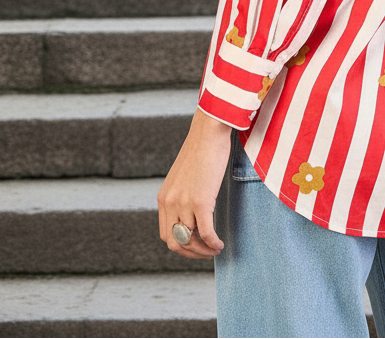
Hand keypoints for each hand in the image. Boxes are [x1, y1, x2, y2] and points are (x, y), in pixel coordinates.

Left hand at [157, 109, 231, 258]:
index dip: (181, 246)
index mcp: (164, 198)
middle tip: (207, 252)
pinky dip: (213, 243)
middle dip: (192, 253)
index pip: (166, 234)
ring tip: (216, 248)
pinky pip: (206, 233)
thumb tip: (194, 215)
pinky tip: (220, 244)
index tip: (197, 245)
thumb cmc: (202, 150)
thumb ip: (183, 196)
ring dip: (204, 251)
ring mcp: (184, 203)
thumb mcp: (184, 177)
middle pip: (175, 243)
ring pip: (190, 241)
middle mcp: (170, 203)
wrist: (209, 131)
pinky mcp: (201, 201)